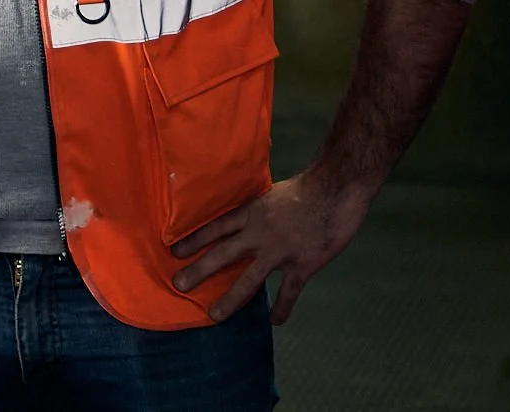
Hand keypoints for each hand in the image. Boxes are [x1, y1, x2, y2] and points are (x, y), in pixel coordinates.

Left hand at [169, 170, 374, 324]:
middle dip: (199, 270)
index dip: (194, 240)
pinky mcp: (302, 265)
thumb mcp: (274, 193)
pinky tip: (275, 321)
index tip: (174, 252)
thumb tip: (250, 219)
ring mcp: (279, 251)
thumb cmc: (309, 187)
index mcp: (252, 212)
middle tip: (178, 285)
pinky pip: (288, 292)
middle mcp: (259, 233)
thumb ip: (260, 210)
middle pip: (223, 254)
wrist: (336, 189)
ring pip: (248, 280)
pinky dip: (282, 308)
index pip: (216, 228)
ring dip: (230, 299)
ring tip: (214, 315)